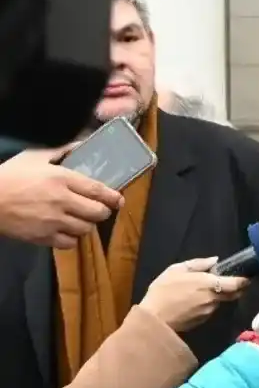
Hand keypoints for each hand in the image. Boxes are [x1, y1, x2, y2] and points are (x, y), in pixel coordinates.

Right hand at [0, 147, 122, 248]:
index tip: (119, 200)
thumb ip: (61, 151)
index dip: (113, 197)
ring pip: (86, 229)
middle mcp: (62, 201)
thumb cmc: (10, 175)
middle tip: (100, 210)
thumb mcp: (35, 157)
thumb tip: (82, 143)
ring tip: (82, 219)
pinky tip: (68, 231)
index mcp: (62, 178)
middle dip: (103, 212)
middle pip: (97, 212)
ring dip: (88, 225)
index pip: (98, 190)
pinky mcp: (42, 237)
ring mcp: (52, 221)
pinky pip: (69, 243)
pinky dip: (72, 239)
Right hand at [139, 257, 248, 332]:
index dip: (244, 280)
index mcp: (209, 284)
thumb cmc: (163, 291)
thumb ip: (198, 264)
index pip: (236, 283)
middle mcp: (213, 299)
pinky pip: (210, 310)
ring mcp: (208, 312)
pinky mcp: (202, 321)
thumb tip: (215, 260)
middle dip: (236, 289)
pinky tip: (197, 302)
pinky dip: (209, 305)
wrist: (153, 319)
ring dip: (219, 296)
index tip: (246, 276)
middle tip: (233, 282)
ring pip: (220, 302)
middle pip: (233, 294)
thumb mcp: (177, 270)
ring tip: (207, 290)